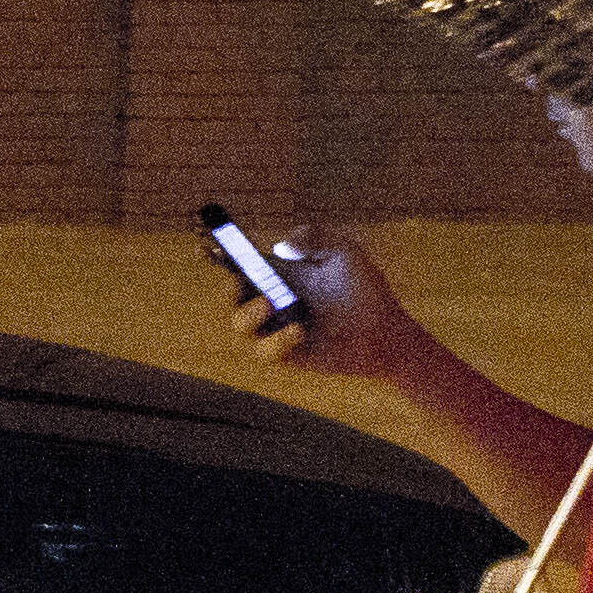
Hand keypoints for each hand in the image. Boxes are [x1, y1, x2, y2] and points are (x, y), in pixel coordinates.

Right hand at [234, 229, 408, 382]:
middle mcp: (270, 301)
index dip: (220, 257)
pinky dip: (277, 340)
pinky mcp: (285, 355)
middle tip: (237, 280)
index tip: (209, 248)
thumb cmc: (364, 289)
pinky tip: (299, 330)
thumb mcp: (344, 252)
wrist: (384, 329)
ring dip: (248, 314)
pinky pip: (265, 351)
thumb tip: (282, 247)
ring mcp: (275, 329)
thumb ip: (315, 237)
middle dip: (227, 288)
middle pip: (231, 297)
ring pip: (241, 325)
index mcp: (278, 274)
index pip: (241, 264)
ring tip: (270, 303)